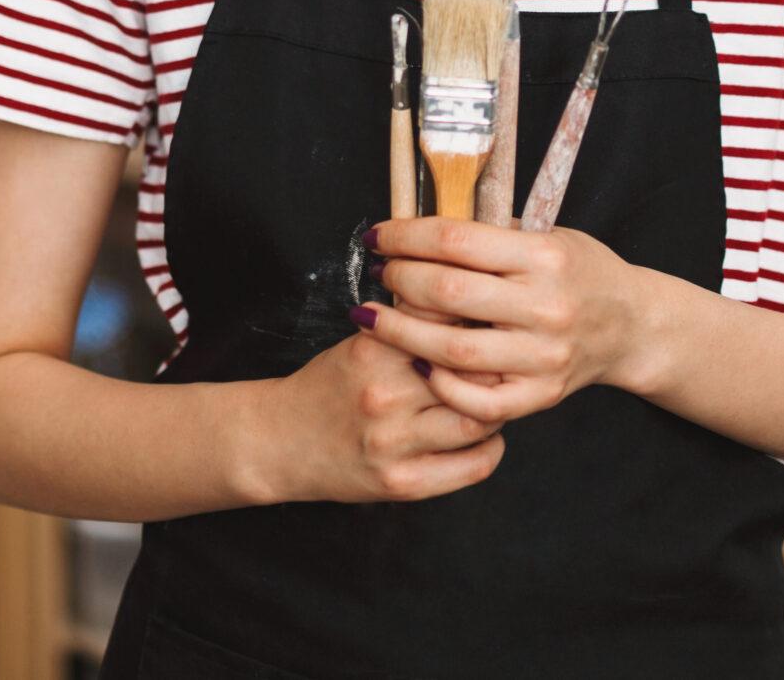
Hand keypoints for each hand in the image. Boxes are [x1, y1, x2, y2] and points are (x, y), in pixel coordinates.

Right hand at [267, 320, 503, 503]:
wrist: (280, 440)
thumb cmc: (331, 384)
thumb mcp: (363, 342)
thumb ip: (413, 324)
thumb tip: (474, 300)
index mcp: (376, 351)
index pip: (449, 324)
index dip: (479, 321)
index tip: (492, 323)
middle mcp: (385, 396)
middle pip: (472, 372)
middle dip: (495, 365)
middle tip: (504, 363)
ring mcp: (394, 443)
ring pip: (478, 419)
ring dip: (497, 408)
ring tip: (493, 400)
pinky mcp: (402, 484)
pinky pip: (472, 467)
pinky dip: (491, 449)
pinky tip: (485, 437)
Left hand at [357, 215, 651, 425]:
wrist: (632, 324)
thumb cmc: (581, 273)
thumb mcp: (548, 236)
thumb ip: (491, 236)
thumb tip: (418, 230)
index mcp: (545, 257)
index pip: (456, 241)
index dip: (406, 237)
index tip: (378, 236)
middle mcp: (546, 307)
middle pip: (448, 294)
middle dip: (399, 281)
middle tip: (378, 274)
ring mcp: (545, 356)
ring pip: (453, 351)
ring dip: (401, 334)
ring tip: (376, 320)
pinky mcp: (543, 394)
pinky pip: (478, 401)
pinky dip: (441, 385)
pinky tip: (418, 365)